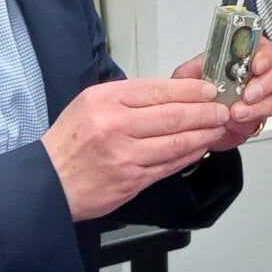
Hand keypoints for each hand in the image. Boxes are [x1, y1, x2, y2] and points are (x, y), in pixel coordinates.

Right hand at [41, 78, 230, 220]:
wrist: (49, 182)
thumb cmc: (70, 141)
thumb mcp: (90, 102)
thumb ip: (128, 96)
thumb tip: (170, 93)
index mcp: (106, 100)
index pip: (159, 90)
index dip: (190, 90)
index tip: (208, 89)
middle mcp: (116, 126)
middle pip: (173, 116)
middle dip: (205, 111)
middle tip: (222, 108)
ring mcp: (126, 156)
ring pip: (177, 142)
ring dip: (204, 133)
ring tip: (218, 126)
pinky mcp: (133, 180)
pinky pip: (170, 165)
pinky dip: (190, 154)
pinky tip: (201, 146)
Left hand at [172, 36, 271, 150]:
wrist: (198, 126)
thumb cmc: (197, 96)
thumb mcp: (186, 80)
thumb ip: (191, 70)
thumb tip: (197, 66)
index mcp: (241, 57)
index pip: (263, 46)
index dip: (264, 55)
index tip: (256, 66)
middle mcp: (255, 74)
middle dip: (267, 82)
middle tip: (248, 94)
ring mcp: (261, 97)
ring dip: (259, 106)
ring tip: (237, 112)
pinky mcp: (259, 117)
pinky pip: (265, 118)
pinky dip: (251, 121)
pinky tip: (235, 122)